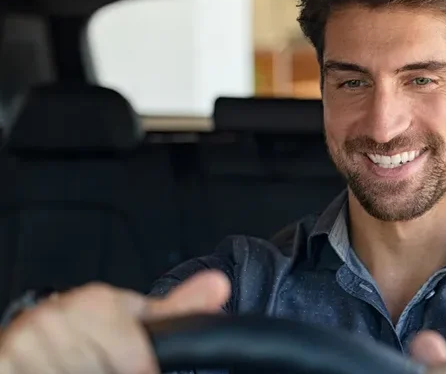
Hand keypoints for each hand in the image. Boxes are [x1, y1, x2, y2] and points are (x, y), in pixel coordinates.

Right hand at [0, 271, 229, 373]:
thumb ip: (179, 308)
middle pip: (104, 373)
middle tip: (97, 366)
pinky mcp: (4, 361)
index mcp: (95, 304)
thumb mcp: (134, 316)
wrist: (34, 337)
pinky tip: (55, 371)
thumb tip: (220, 284)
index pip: (137, 364)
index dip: (139, 371)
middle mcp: (56, 317)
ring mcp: (26, 341)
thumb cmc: (91, 328)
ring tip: (76, 368)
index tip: (136, 368)